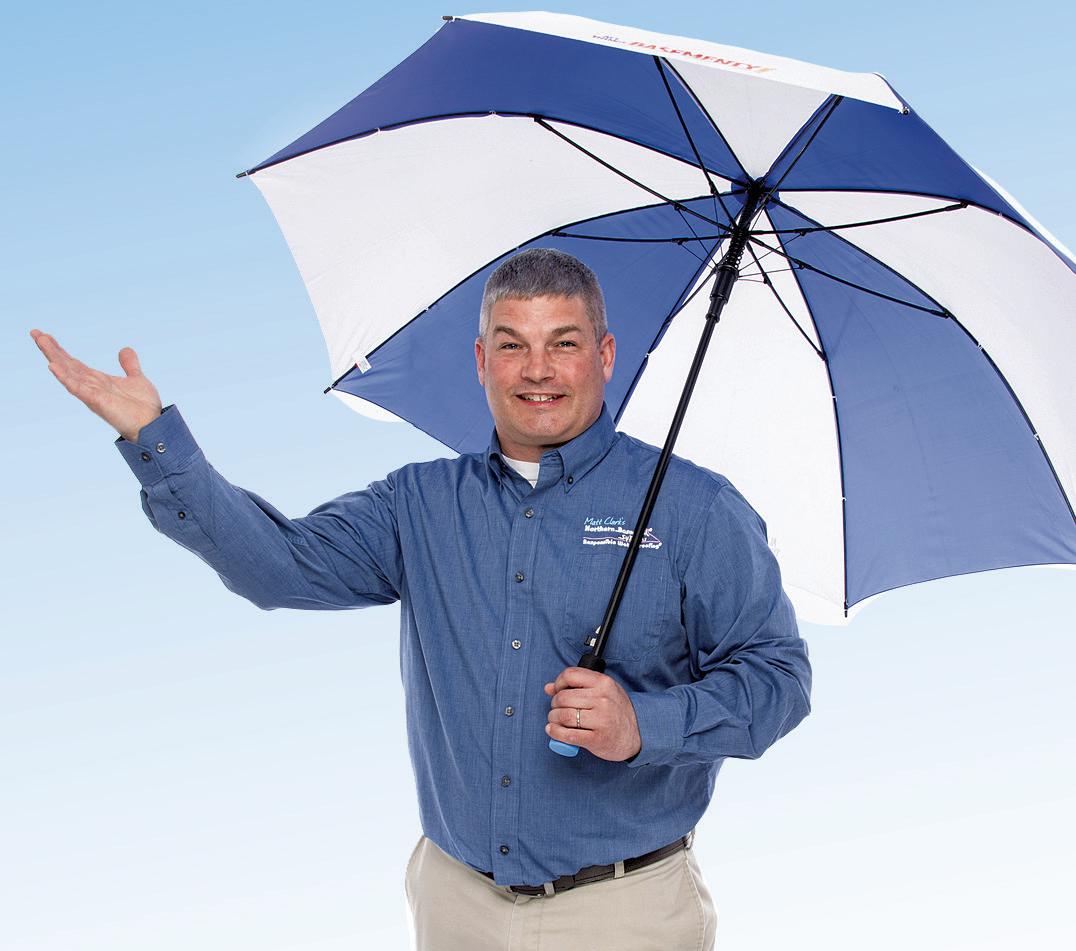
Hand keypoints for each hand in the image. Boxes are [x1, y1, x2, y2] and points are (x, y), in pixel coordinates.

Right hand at [30, 330, 162, 442]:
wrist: (154, 424)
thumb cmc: (143, 407)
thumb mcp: (137, 379)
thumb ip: (129, 365)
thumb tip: (125, 349)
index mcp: (98, 380)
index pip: (74, 363)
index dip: (60, 350)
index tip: (45, 335)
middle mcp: (91, 386)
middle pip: (66, 364)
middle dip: (51, 349)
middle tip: (35, 333)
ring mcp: (92, 394)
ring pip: (68, 372)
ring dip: (54, 356)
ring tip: (41, 341)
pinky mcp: (96, 401)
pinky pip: (77, 388)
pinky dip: (64, 377)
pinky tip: (52, 366)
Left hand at [544, 667, 641, 761]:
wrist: (639, 733)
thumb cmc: (617, 711)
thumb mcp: (603, 691)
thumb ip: (578, 686)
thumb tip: (549, 687)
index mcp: (603, 683)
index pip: (570, 675)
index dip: (558, 682)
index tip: (557, 690)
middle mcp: (602, 699)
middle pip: (563, 697)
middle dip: (554, 704)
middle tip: (556, 709)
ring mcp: (601, 719)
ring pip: (563, 716)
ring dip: (553, 719)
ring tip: (554, 720)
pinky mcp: (597, 739)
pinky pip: (568, 735)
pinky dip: (555, 733)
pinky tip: (553, 730)